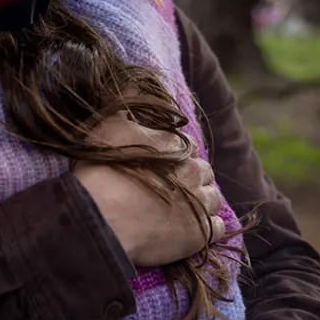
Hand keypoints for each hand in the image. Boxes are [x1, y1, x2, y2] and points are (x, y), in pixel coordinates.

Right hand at [74, 118, 224, 266]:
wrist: (103, 219)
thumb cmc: (102, 172)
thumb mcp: (108, 127)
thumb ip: (127, 105)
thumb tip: (135, 84)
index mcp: (176, 145)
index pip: (186, 144)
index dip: (173, 152)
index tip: (159, 163)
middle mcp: (193, 172)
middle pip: (202, 170)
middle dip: (191, 175)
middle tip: (169, 185)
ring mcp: (199, 204)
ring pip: (213, 198)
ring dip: (201, 200)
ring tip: (180, 208)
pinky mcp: (200, 234)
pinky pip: (217, 228)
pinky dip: (207, 227)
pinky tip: (190, 228)